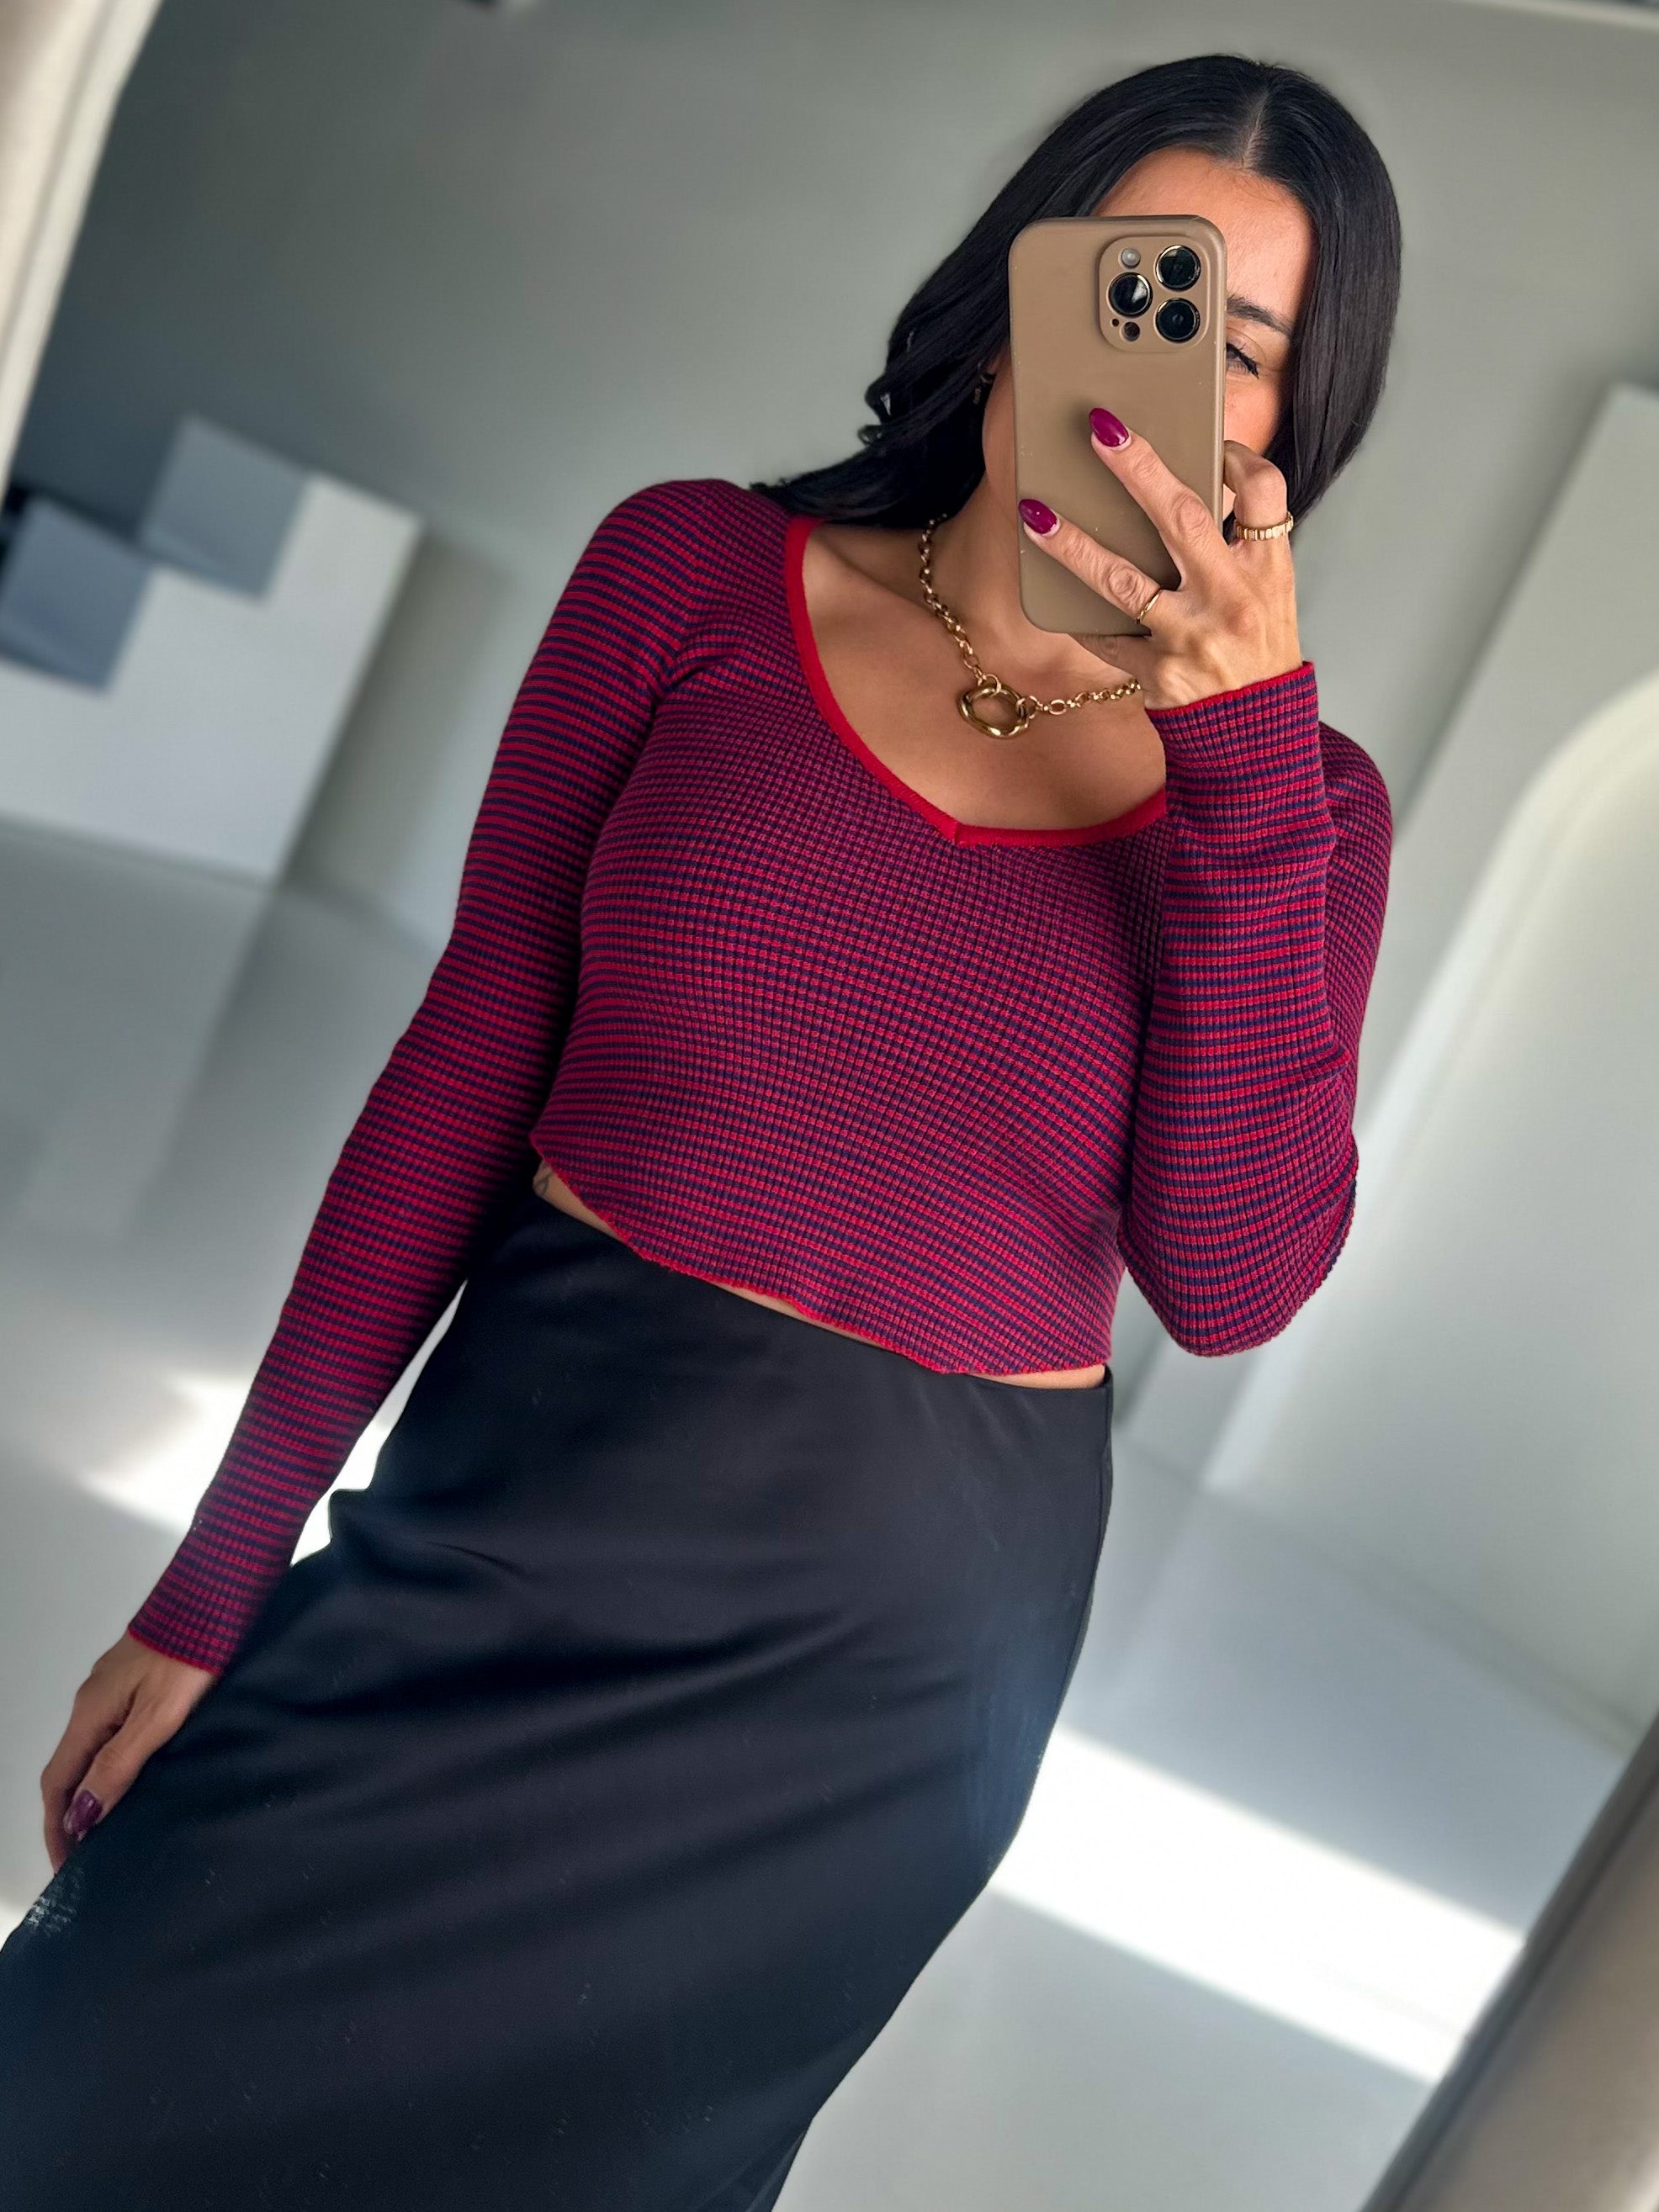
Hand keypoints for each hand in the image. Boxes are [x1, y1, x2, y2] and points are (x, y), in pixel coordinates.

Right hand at [40, 1632, 216, 1871]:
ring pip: (91, 1750)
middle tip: (87, 1856)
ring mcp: (114, 1687)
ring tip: (110, 1828)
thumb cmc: (191, 1656)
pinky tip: (134, 1777)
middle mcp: (93, 1701)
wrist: (215, 1595)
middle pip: (69, 1768)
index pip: (58, 1782)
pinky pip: (112, 1733)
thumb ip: (119, 1763)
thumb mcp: (158, 1716)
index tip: (66, 1867)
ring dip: (92, 1790)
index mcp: (90, 1712)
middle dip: (71, 1815)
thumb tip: (81, 1815)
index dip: (58, 1827)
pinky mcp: (137, 1680)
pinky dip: (111, 1765)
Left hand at [1017, 407, 1301, 709]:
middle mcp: (1233, 600)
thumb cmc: (1256, 655)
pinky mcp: (1159, 675)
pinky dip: (1081, 618)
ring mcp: (1193, 639)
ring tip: (1035, 513)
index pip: (1264, 493)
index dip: (1236, 457)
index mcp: (1269, 571)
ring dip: (1074, 545)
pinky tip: (1054, 596)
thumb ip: (1235, 547)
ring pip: (1125, 581)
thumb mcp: (1268, 595)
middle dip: (1139, 469)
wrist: (1255, 737)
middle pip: (1183, 519)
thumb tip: (1182, 488)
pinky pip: (1107, 638)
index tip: (1207, 438)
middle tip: (1100, 428)